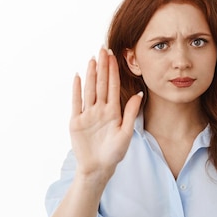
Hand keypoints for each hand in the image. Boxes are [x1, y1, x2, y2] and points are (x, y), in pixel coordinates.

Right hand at [70, 47, 142, 179]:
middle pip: (101, 84)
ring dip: (91, 74)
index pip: (113, 87)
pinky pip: (76, 102)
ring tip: (92, 59)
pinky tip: (78, 76)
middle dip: (102, 67)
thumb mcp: (126, 133)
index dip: (113, 71)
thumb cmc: (114, 153)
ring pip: (89, 90)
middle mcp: (100, 110)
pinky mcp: (76, 121)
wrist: (98, 168)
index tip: (114, 56)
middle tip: (103, 48)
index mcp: (113, 112)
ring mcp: (88, 114)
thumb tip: (139, 93)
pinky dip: (77, 89)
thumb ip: (131, 112)